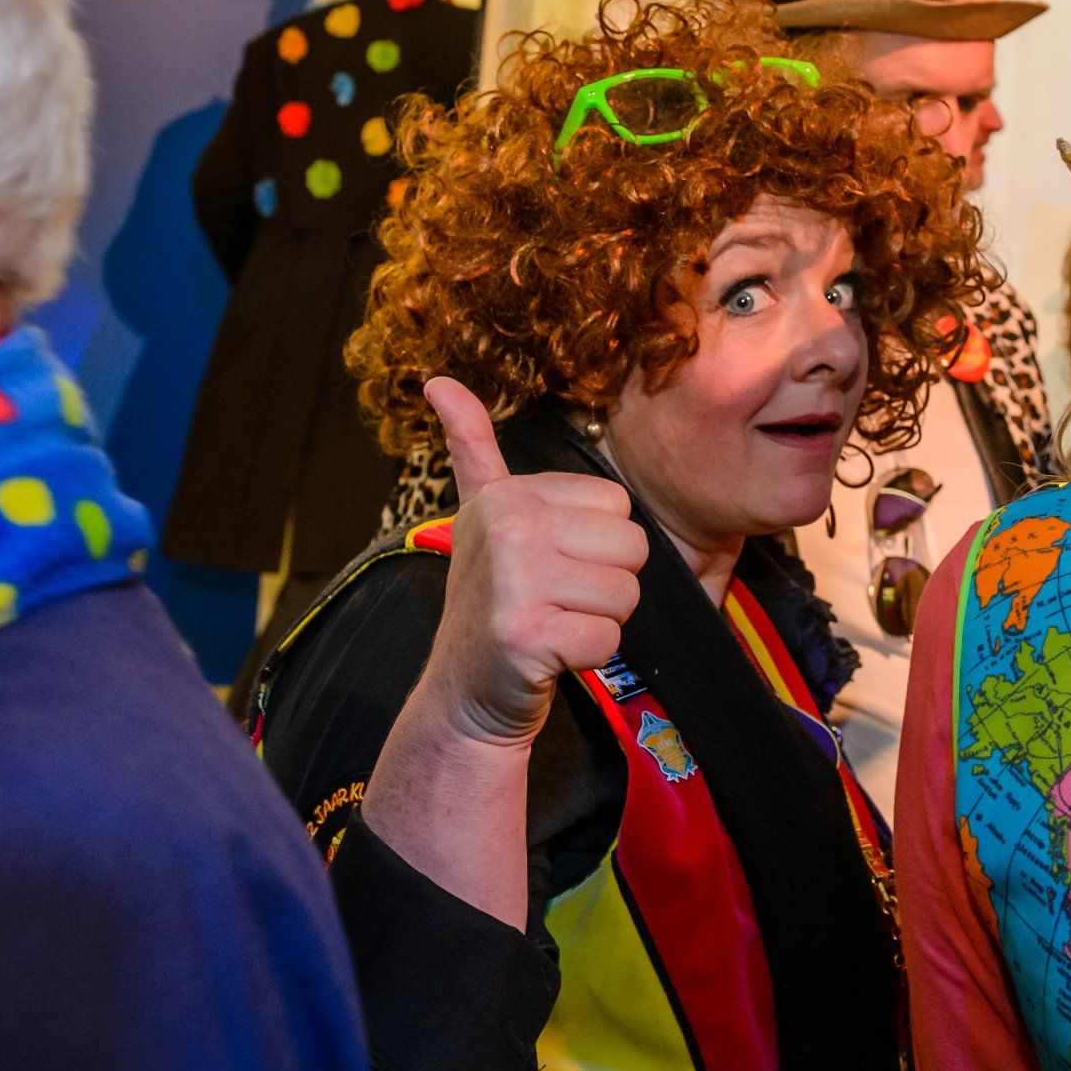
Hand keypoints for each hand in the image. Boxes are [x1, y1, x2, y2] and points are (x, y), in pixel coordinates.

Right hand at [412, 378, 647, 747]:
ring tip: (552, 623)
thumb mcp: (481, 515)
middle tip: (554, 601)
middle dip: (605, 584)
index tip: (548, 565)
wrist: (464, 691)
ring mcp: (513, 582)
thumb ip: (472, 448)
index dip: (597, 545)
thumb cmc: (493, 600)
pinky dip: (587, 657)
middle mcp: (508, 528)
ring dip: (598, 621)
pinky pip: (607, 639)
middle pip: (631, 548)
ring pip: (625, 595)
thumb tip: (438, 379)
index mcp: (508, 495)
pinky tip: (549, 655)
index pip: (618, 506)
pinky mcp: (525, 635)